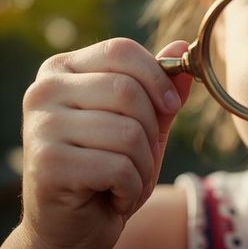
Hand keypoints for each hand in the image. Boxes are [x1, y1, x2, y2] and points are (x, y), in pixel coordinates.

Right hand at [14, 38, 191, 247]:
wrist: (73, 226)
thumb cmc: (108, 168)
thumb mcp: (142, 123)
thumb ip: (160, 87)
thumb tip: (180, 47)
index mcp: (63, 70)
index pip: (121, 50)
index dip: (158, 76)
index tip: (171, 105)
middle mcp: (44, 91)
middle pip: (128, 91)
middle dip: (151, 130)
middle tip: (139, 155)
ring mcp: (41, 126)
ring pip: (128, 132)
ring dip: (142, 165)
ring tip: (124, 178)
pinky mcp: (47, 163)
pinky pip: (118, 167)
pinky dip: (130, 187)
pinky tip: (113, 195)